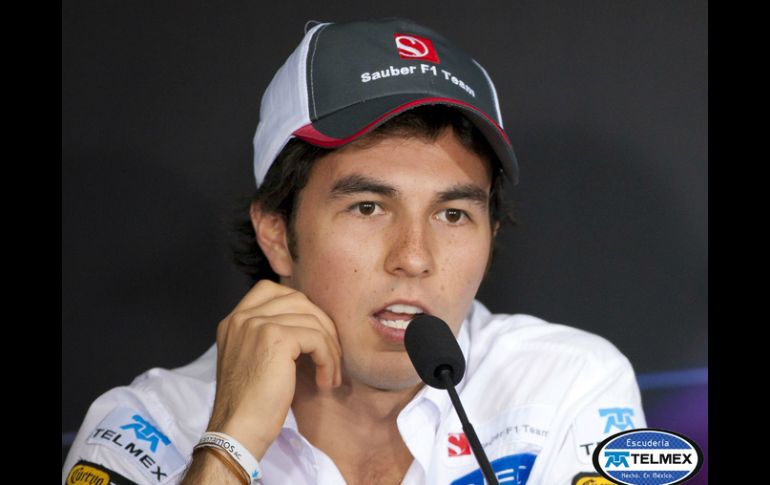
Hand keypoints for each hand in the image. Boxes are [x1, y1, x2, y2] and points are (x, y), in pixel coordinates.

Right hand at [206, 280, 341, 459]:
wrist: (237, 431)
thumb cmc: (250, 404)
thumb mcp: (252, 359)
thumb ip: (267, 335)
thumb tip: (309, 322)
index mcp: (234, 320)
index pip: (272, 289)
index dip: (301, 307)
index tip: (314, 335)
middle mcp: (242, 317)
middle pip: (298, 300)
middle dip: (322, 326)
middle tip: (331, 357)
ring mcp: (257, 324)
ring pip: (312, 320)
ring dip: (330, 348)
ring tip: (331, 375)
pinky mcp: (275, 338)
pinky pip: (317, 339)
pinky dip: (329, 360)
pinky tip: (325, 382)